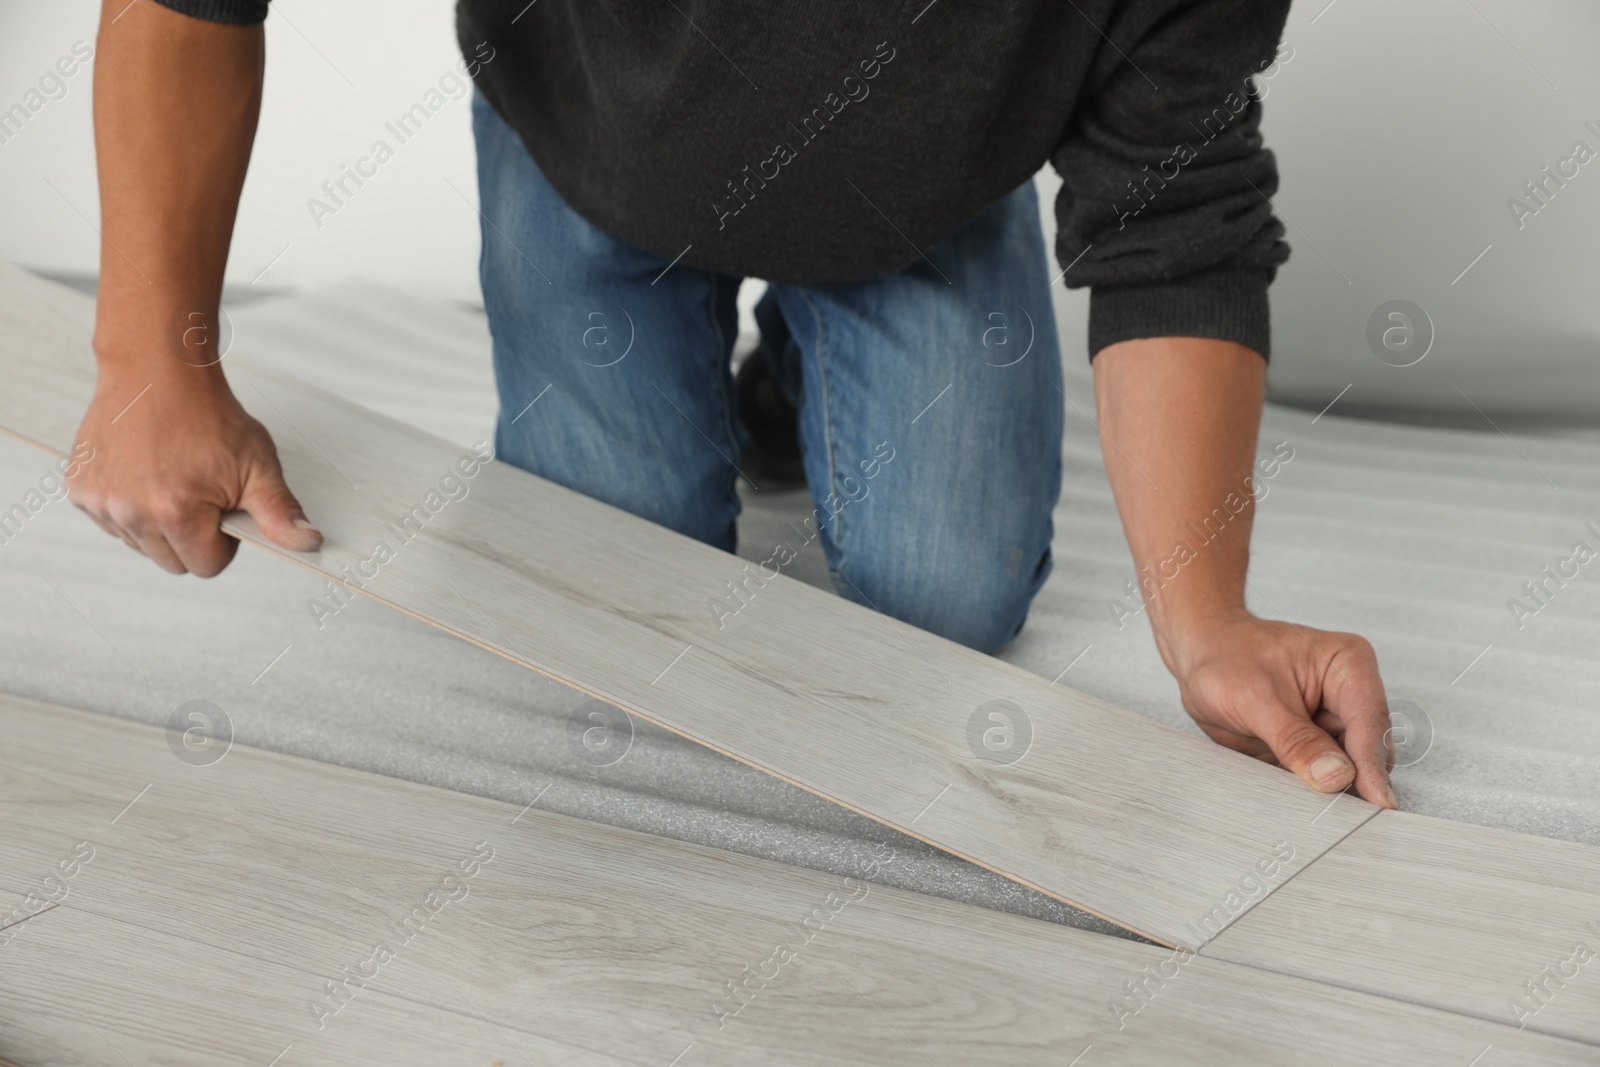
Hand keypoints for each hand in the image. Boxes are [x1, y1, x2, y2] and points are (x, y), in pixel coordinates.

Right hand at [67, 359, 321, 575]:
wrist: (158, 371)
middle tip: (201, 493)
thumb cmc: (209, 416)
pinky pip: (113, 523)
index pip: (207, 567)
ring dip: (159, 524)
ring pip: (141, 545)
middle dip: (193, 537)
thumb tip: (308, 542)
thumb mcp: (258, 464)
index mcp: (176, 511)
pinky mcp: (81, 489)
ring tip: (172, 479)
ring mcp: (100, 501)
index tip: (224, 510)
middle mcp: (131, 511)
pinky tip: (144, 473)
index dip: (223, 542)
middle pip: (173, 563)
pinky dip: (130, 507)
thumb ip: (279, 512)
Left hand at [1162, 609, 1396, 807]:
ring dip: (1335, 790)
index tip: (1377, 800)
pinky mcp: (1314, 744)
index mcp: (1347, 664)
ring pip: (1350, 768)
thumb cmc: (1225, 657)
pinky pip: (1323, 775)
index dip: (1372, 765)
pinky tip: (1303, 805)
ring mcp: (1332, 722)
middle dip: (1357, 782)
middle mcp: (1348, 693)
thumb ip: (1296, 739)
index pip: (1370, 721)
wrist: (1199, 657)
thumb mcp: (1256, 698)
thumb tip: (1336, 775)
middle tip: (1344, 815)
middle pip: (1367, 749)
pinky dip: (1314, 791)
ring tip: (1321, 813)